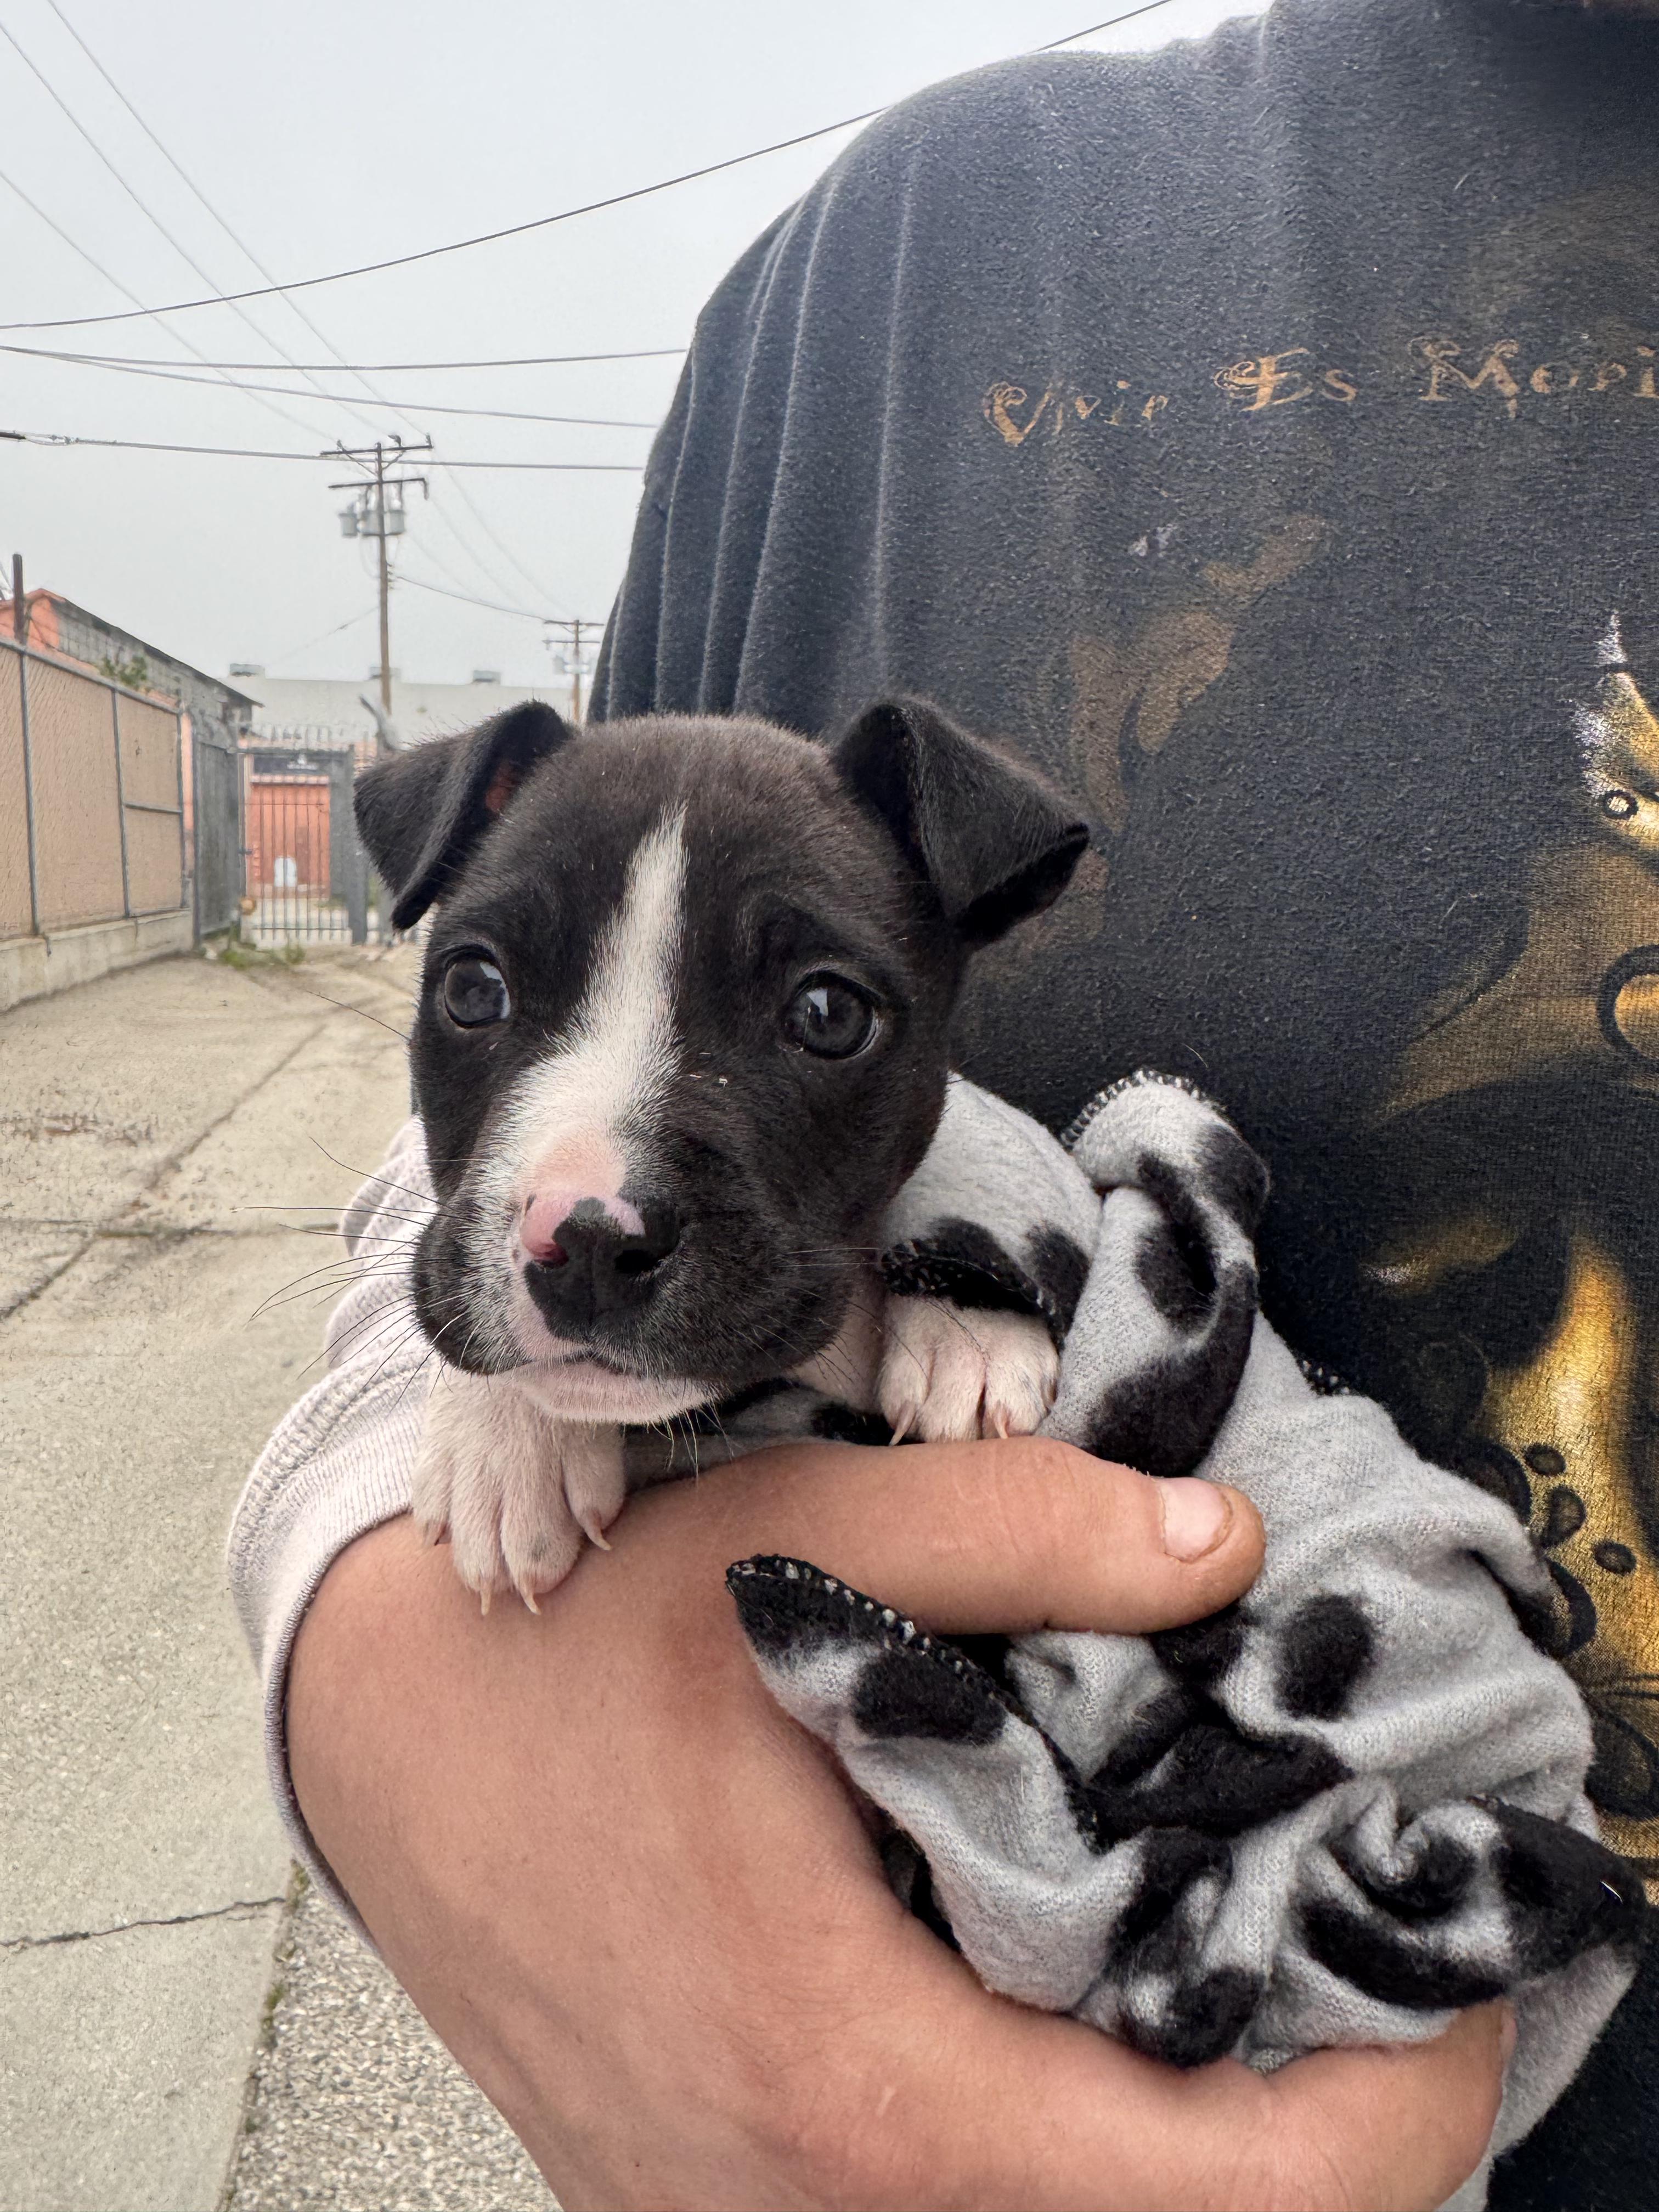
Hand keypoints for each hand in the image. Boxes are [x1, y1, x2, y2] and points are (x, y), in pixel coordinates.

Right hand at [288, 1438, 1507, 2211]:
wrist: (394, 1739)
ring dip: (1189, 2131)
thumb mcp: (790, 1547)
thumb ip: (1017, 1530)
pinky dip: (1067, 2130)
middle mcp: (810, 2204)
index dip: (1397, 2107)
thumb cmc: (572, 1654)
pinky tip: (1082, 1990)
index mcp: (852, 2077)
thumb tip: (1223, 1546)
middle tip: (1363, 1942)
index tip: (1451, 1974)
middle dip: (1314, 2116)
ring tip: (1238, 1954)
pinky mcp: (734, 2200)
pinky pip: (959, 2204)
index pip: (1218, 2204)